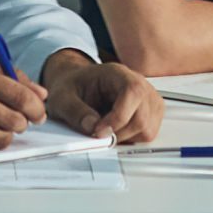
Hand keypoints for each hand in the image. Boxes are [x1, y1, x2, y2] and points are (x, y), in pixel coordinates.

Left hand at [41, 51, 163, 144]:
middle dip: (119, 133)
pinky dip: (132, 139)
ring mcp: (147, 98)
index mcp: (117, 74)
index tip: (99, 131)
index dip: (118, 117)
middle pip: (142, 116)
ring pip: (147, 128)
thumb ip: (75, 112)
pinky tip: (116, 131)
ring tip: (107, 131)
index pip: (133, 92)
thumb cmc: (72, 87)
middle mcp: (138, 83)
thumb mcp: (62, 97)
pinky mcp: (150, 112)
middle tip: (99, 133)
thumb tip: (91, 127)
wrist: (77, 85)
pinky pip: (148, 133)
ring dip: (126, 137)